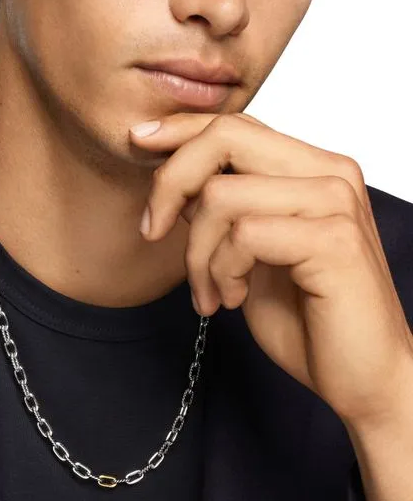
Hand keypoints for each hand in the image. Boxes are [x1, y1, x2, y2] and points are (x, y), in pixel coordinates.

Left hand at [129, 113, 412, 427]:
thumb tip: (178, 186)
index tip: (140, 141)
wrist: (360, 374)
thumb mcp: (249, 256)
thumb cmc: (305, 316)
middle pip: (225, 137)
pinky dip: (222, 273)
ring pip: (222, 195)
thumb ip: (225, 213)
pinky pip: (243, 236)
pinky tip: (233, 300)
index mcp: (310, 170)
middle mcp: (328, 172)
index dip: (180, 129)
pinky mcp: (333, 240)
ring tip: (209, 293)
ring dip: (197, 254)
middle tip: (152, 230)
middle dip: (170, 182)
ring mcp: (335, 202)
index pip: (236, 125)